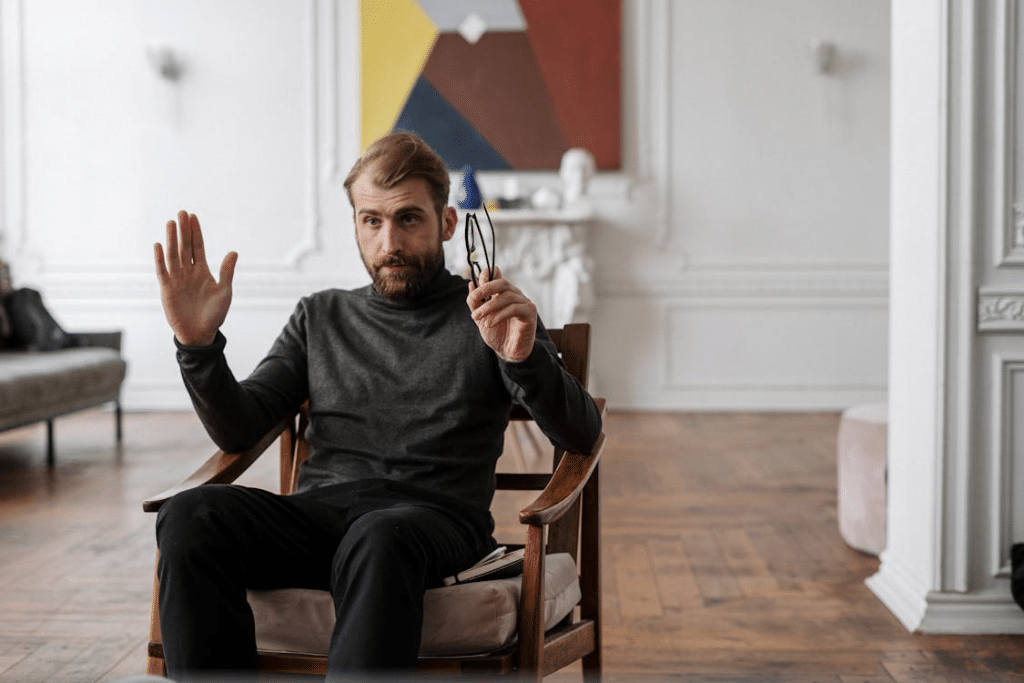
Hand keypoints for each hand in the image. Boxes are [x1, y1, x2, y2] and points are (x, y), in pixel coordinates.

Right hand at [153, 210, 237, 346]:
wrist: (201, 333)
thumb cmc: (215, 314)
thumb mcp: (224, 291)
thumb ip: (227, 272)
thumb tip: (234, 251)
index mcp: (202, 271)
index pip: (198, 247)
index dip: (196, 232)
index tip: (193, 216)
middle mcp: (188, 272)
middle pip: (184, 247)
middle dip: (183, 230)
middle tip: (181, 213)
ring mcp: (177, 279)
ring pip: (173, 255)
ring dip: (171, 239)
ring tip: (171, 223)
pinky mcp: (167, 289)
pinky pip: (162, 271)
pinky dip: (160, 259)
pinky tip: (159, 245)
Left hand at [467, 267, 536, 362]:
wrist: (508, 352)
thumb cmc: (497, 334)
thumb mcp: (481, 318)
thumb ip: (476, 302)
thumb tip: (471, 283)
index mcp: (503, 293)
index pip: (497, 275)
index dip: (486, 275)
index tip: (474, 285)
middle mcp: (515, 294)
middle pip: (502, 283)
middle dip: (485, 288)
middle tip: (473, 298)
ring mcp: (524, 302)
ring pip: (507, 296)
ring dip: (489, 306)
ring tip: (477, 317)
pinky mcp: (530, 312)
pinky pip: (515, 309)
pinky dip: (500, 315)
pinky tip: (489, 323)